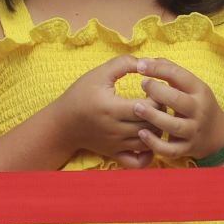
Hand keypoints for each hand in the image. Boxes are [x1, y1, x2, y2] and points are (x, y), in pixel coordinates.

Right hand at [48, 54, 154, 168]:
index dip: (158, 98)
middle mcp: (115, 129)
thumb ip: (123, 64)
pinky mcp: (115, 154)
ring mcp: (116, 144)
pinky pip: (137, 162)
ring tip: (155, 117)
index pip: (147, 107)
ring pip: (148, 142)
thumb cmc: (80, 95)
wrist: (62, 123)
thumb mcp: (99, 74)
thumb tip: (145, 62)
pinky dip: (148, 155)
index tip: (156, 89)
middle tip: (161, 103)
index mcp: (112, 108)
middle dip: (161, 114)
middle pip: (150, 125)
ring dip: (157, 130)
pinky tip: (148, 140)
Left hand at [129, 57, 223, 161]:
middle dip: (157, 91)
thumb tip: (145, 61)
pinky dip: (155, 143)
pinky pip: (170, 149)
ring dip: (153, 116)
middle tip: (142, 84)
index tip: (141, 66)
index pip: (180, 76)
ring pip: (173, 125)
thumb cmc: (196, 103)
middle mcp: (198, 111)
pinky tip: (142, 133)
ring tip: (136, 108)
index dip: (159, 69)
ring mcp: (193, 131)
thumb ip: (170, 71)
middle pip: (178, 100)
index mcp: (200, 91)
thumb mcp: (191, 86)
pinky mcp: (187, 149)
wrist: (218, 135)